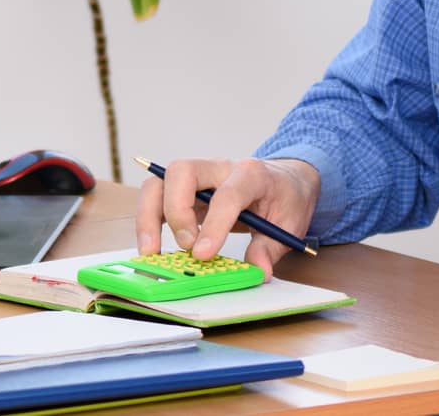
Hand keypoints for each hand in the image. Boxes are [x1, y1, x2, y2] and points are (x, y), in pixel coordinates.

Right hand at [135, 157, 320, 276]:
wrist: (285, 180)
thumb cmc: (286, 198)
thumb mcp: (290, 224)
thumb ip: (271, 247)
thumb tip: (257, 270)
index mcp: (251, 174)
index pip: (226, 193)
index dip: (214, 224)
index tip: (203, 255)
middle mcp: (219, 168)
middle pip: (181, 171)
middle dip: (176, 211)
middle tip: (185, 247)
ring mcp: (198, 177)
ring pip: (159, 181)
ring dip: (149, 216)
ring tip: (152, 251)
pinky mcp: (184, 190)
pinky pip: (156, 197)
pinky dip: (148, 221)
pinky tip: (152, 247)